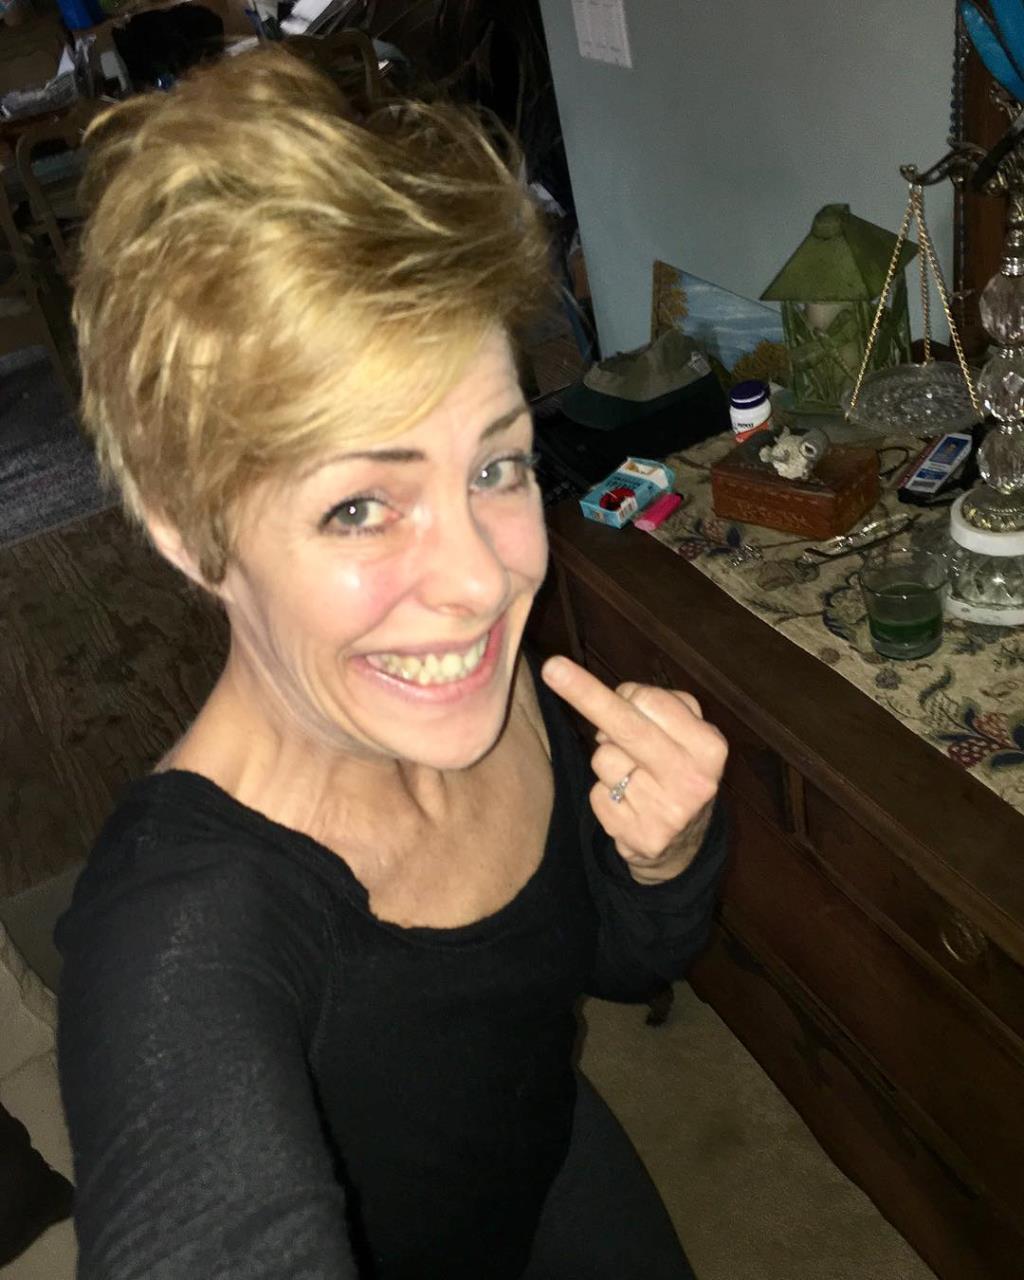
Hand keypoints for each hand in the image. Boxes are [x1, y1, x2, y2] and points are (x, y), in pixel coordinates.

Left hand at [541, 655, 726, 883]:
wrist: (685, 841)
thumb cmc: (677, 767)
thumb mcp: (688, 733)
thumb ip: (659, 707)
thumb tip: (611, 700)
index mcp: (709, 747)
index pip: (651, 701)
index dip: (628, 695)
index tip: (620, 694)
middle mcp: (692, 780)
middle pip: (627, 726)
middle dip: (585, 694)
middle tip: (551, 668)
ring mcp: (667, 812)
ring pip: (604, 760)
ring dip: (608, 760)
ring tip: (632, 775)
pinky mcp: (641, 837)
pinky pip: (598, 794)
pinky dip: (605, 793)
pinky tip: (628, 802)